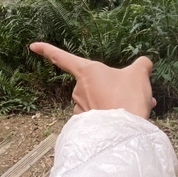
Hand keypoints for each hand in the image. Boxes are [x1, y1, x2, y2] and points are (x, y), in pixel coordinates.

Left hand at [30, 42, 155, 118]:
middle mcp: (80, 88)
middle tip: (135, 93)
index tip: (32, 46)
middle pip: (96, 83)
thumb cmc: (128, 97)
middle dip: (114, 87)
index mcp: (88, 71)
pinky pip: (100, 115)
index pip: (63, 57)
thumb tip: (144, 63)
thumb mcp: (139, 74)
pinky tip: (129, 118)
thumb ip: (141, 65)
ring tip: (136, 106)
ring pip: (101, 100)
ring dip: (116, 101)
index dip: (48, 50)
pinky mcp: (86, 124)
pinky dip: (113, 115)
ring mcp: (81, 107)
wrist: (124, 130)